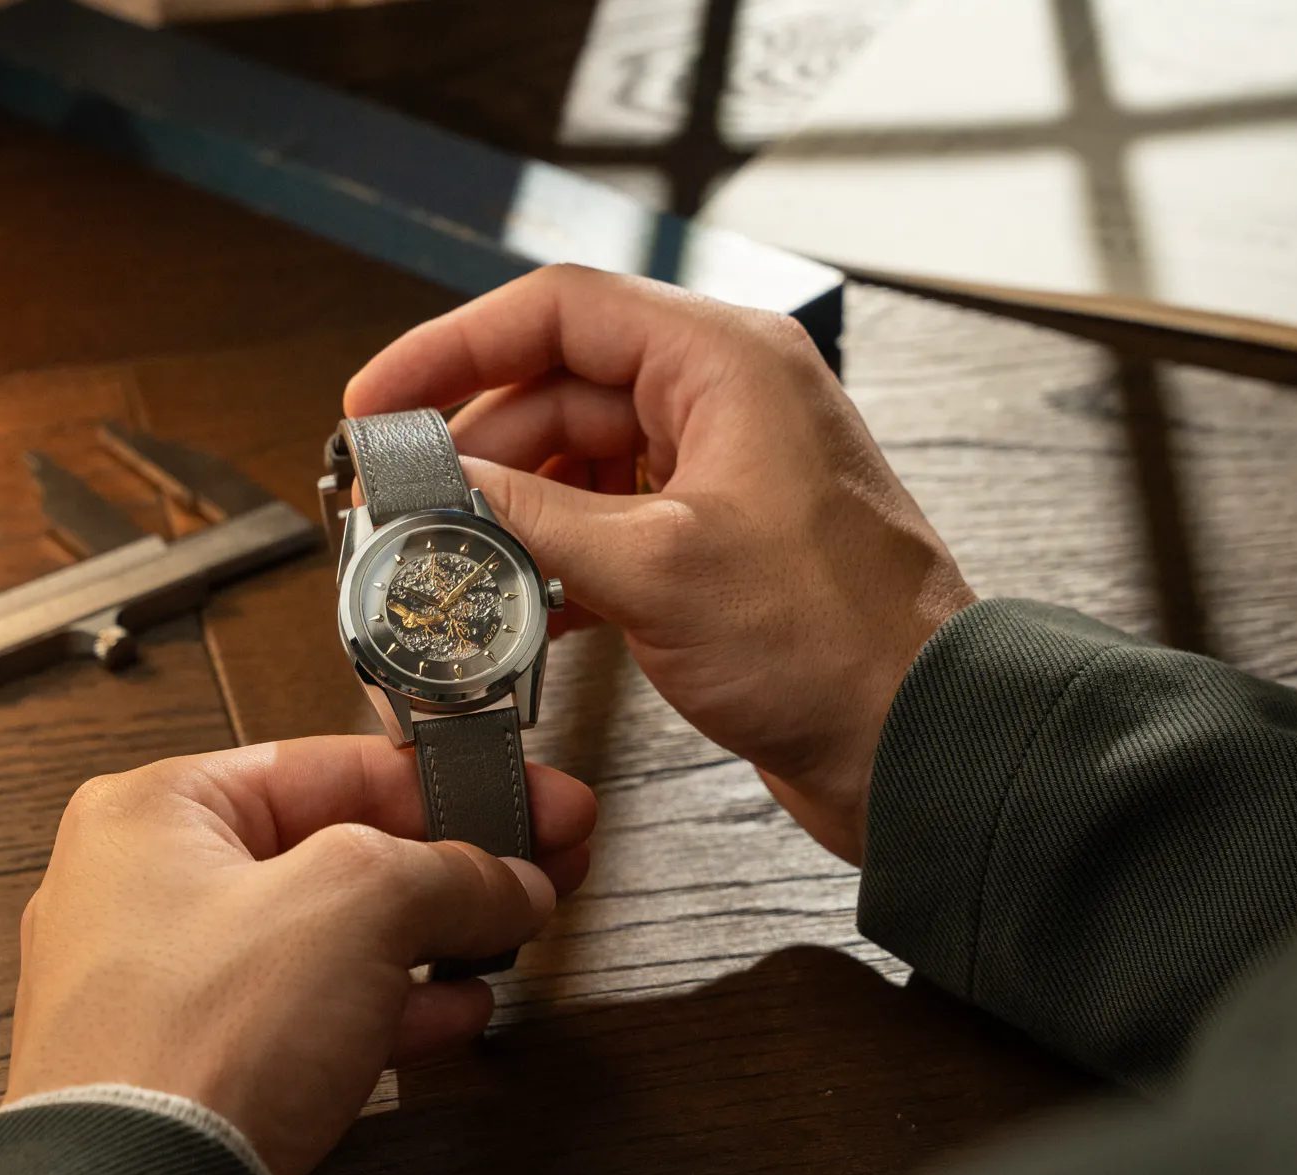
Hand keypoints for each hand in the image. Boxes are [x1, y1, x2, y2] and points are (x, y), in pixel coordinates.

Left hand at [4, 736, 595, 1174]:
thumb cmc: (193, 1040)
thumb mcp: (358, 903)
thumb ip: (451, 872)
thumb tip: (508, 880)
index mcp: (155, 811)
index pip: (336, 766)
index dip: (454, 781)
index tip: (529, 797)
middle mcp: (144, 889)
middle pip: (337, 849)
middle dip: (450, 863)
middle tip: (533, 862)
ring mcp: (164, 985)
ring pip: (329, 936)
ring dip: (429, 935)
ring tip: (505, 932)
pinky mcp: (194, 1066)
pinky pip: (310, 1013)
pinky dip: (388, 1005)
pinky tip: (452, 1008)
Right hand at [346, 266, 974, 862]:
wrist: (915, 742)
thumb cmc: (834, 644)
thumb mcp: (655, 571)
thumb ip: (532, 516)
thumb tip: (440, 487)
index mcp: (725, 363)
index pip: (561, 310)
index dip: (454, 346)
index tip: (381, 399)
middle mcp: (726, 401)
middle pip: (560, 386)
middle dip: (477, 446)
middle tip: (404, 503)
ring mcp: (722, 473)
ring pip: (580, 460)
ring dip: (513, 510)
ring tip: (452, 561)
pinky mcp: (718, 543)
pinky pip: (611, 522)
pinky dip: (558, 557)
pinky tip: (517, 604)